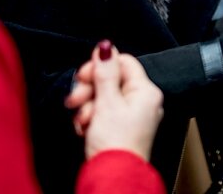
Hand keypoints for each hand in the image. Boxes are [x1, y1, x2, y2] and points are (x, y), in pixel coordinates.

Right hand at [65, 41, 163, 160]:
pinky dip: (90, 119)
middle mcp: (142, 100)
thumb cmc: (116, 143)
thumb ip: (105, 72)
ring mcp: (132, 115)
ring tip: (83, 121)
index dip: (101, 67)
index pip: (123, 62)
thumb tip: (106, 46)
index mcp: (145, 90)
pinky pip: (102, 114)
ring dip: (87, 107)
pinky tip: (85, 129)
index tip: (84, 75)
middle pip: (110, 80)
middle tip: (76, 100)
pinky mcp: (120, 128)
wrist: (112, 176)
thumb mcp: (107, 102)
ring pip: (103, 98)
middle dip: (89, 90)